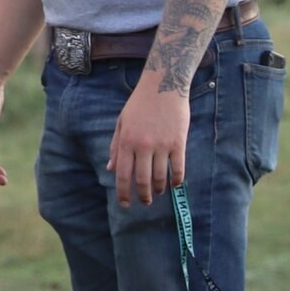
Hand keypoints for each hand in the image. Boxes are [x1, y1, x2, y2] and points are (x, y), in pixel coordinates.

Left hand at [108, 86, 188, 207]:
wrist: (163, 86)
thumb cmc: (139, 104)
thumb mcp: (121, 123)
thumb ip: (116, 147)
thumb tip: (111, 169)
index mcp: (127, 141)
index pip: (123, 175)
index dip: (123, 193)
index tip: (125, 204)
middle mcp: (143, 146)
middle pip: (142, 180)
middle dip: (143, 196)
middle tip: (145, 202)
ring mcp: (162, 145)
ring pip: (161, 177)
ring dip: (159, 189)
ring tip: (158, 192)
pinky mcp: (179, 143)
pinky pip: (179, 168)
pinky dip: (177, 180)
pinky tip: (175, 185)